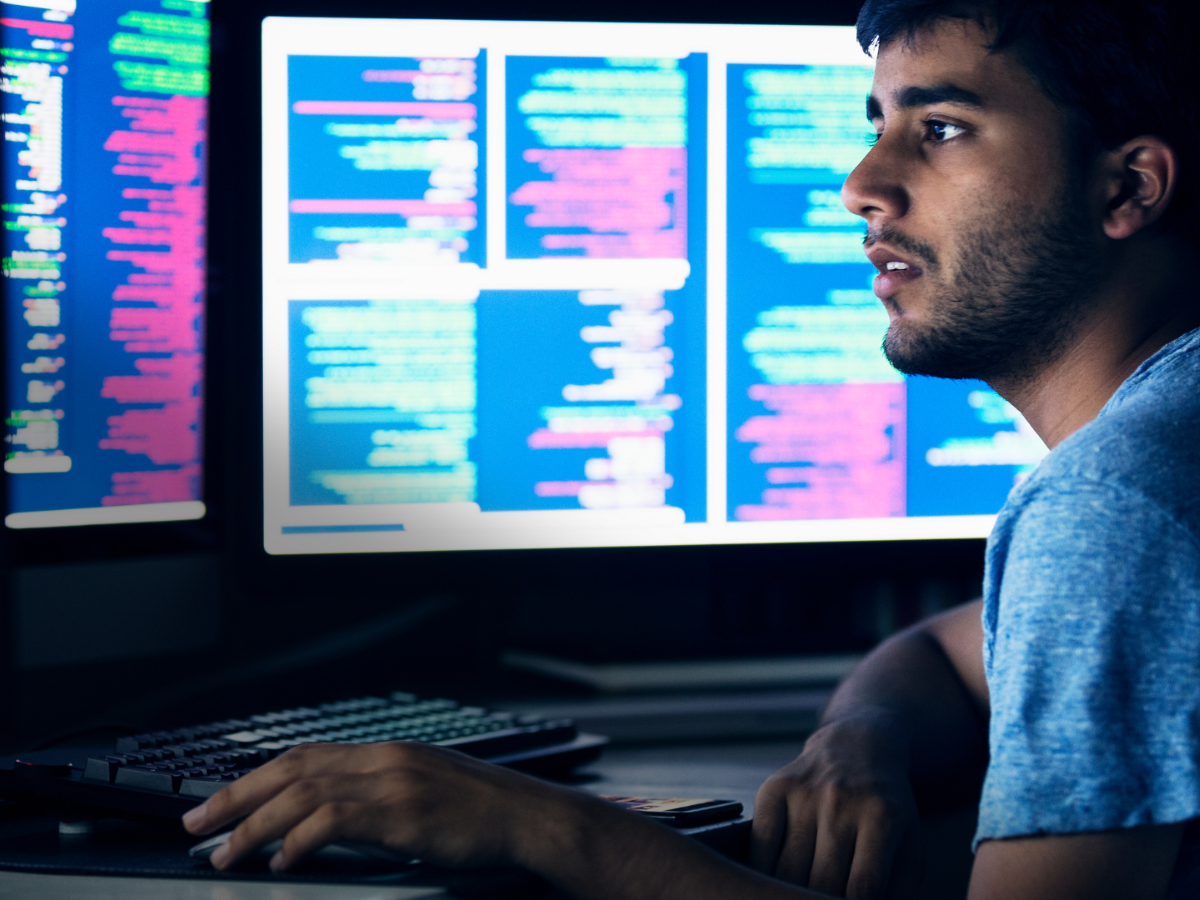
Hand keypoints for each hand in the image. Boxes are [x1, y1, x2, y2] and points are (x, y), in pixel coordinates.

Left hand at [181, 741, 566, 871]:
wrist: (529, 817)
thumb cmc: (482, 812)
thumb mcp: (425, 790)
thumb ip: (380, 792)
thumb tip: (329, 817)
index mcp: (385, 752)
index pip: (305, 755)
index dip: (256, 776)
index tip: (222, 800)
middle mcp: (383, 758)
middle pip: (292, 768)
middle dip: (236, 796)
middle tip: (196, 823)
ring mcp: (393, 782)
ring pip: (303, 793)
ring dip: (254, 825)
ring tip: (225, 853)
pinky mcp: (402, 813)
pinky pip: (333, 822)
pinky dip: (297, 840)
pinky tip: (280, 861)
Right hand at [750, 715, 922, 899]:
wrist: (856, 747)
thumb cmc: (885, 808)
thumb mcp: (909, 845)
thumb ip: (900, 890)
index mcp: (881, 818)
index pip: (862, 888)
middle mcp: (840, 802)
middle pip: (821, 882)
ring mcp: (804, 794)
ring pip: (787, 871)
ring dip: (792, 891)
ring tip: (800, 892)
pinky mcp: (774, 788)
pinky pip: (759, 846)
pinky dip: (764, 871)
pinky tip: (776, 877)